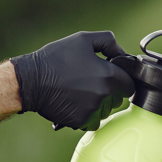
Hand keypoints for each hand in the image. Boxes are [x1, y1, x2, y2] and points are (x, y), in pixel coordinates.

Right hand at [11, 30, 135, 129]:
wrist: (31, 80)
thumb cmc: (56, 58)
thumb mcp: (83, 39)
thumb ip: (109, 42)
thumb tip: (122, 53)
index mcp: (109, 75)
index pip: (130, 85)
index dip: (122, 80)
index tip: (110, 77)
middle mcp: (104, 95)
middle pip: (118, 99)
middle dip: (109, 92)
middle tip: (90, 82)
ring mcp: (93, 110)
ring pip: (106, 111)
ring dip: (98, 105)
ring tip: (80, 93)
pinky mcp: (81, 121)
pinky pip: (93, 121)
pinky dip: (87, 115)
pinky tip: (75, 103)